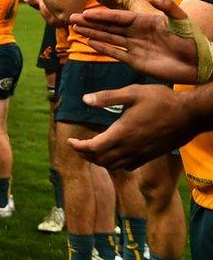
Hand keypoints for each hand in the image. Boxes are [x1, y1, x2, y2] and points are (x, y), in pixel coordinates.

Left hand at [67, 83, 196, 169]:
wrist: (190, 115)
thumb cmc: (162, 100)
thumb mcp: (133, 92)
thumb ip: (108, 97)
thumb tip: (85, 99)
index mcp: (122, 132)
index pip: (93, 148)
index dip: (78, 147)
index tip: (70, 141)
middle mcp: (130, 147)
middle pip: (100, 159)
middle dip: (85, 154)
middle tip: (77, 145)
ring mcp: (141, 154)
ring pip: (113, 165)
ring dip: (98, 160)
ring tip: (91, 150)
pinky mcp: (149, 156)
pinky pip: (127, 166)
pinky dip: (114, 163)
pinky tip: (113, 154)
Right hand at [68, 0, 199, 83]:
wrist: (199, 63)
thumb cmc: (192, 39)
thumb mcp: (181, 19)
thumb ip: (167, 7)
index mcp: (144, 20)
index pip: (118, 17)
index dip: (102, 15)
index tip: (86, 12)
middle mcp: (136, 33)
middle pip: (108, 26)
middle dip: (90, 23)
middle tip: (71, 18)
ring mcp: (135, 47)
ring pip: (108, 39)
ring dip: (92, 34)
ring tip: (75, 29)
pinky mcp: (136, 62)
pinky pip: (116, 53)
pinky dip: (103, 48)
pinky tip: (90, 43)